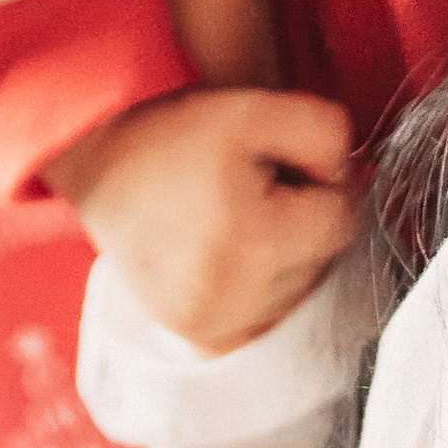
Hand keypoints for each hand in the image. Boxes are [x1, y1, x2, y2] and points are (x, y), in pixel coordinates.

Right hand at [44, 85, 360, 354]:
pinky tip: (225, 253)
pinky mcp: (201, 340)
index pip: (342, 217)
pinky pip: (266, 317)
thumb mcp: (257, 108)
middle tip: (247, 188)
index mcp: (254, 242)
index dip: (317, 181)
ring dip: (281, 253)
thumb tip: (348, 176)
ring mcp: (215, 328)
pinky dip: (258, 284)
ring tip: (230, 217)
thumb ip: (327, 133)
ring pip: (298, 288)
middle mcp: (233, 300)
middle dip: (301, 220)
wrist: (99, 167)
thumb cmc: (176, 135)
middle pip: (323, 258)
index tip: (274, 166)